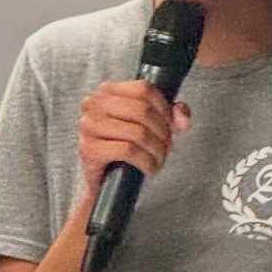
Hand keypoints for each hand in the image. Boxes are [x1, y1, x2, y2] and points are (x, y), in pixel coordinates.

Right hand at [78, 80, 190, 203]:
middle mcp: (94, 104)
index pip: (144, 89)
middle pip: (143, 110)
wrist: (103, 182)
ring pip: (138, 132)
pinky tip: (149, 169)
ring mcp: (89, 126)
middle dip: (162, 132)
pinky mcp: (90, 149)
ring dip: (157, 150)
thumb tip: (182, 120)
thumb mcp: (148, 127)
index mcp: (107, 91)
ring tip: (159, 160)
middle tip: (166, 148)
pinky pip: (128, 151)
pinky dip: (146, 162)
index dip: (164, 109)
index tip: (171, 127)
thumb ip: (170, 116)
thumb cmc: (124, 150)